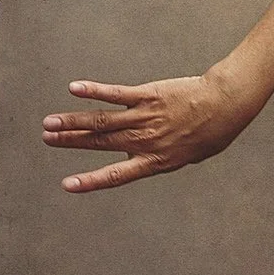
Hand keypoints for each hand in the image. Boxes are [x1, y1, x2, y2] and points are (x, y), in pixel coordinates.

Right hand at [41, 66, 261, 192]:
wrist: (227, 105)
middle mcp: (146, 141)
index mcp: (156, 161)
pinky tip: (74, 89)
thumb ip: (163, 156)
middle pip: (101, 142)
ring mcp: (145, 117)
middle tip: (46, 139)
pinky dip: (94, 91)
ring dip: (73, 122)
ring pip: (102, 121)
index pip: (117, 175)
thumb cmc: (213, 131)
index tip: (67, 185)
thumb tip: (145, 155)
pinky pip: (117, 94)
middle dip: (72, 142)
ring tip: (49, 123)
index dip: (91, 181)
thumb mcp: (189, 155)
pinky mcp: (148, 95)